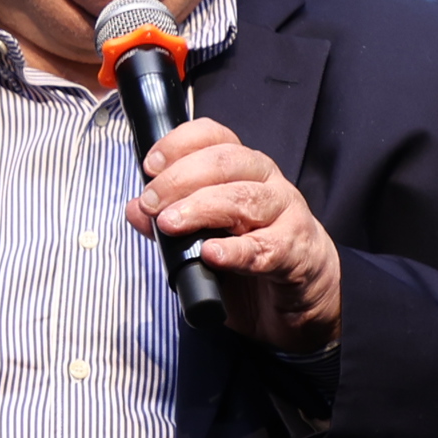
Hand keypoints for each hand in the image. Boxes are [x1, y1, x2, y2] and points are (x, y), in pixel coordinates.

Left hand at [128, 117, 340, 351]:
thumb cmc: (254, 256)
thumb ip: (169, 223)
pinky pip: (266, 247)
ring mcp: (287, 215)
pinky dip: (236, 251)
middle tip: (151, 204)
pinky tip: (212, 254)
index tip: (150, 165)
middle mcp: (268, 183)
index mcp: (245, 170)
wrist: (303, 299)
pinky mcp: (297, 251)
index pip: (216, 137)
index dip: (180, 143)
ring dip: (201, 208)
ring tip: (171, 224)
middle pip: (226, 162)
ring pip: (244, 198)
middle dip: (180, 179)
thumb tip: (134, 210)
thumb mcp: (205, 237)